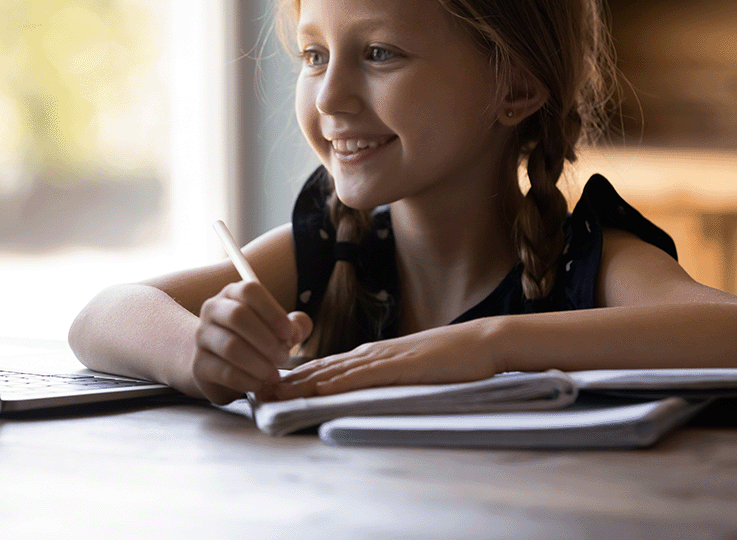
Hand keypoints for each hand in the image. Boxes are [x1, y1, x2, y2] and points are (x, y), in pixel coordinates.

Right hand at [191, 278, 311, 404]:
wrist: (217, 362)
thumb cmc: (253, 340)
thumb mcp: (275, 328)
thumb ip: (293, 325)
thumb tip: (295, 332)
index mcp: (233, 293)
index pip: (250, 291)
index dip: (273, 312)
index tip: (289, 334)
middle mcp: (213, 309)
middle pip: (238, 316)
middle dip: (267, 340)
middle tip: (283, 357)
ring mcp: (202, 337)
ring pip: (231, 347)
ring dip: (259, 364)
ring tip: (273, 374)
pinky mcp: (199, 365)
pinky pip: (225, 372)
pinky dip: (248, 380)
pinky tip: (259, 384)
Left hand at [259, 320, 502, 400]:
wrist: (480, 342)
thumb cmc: (448, 359)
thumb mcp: (406, 368)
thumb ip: (382, 377)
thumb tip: (359, 391)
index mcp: (371, 355)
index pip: (324, 367)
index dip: (294, 378)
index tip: (268, 388)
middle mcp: (370, 353)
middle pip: (320, 368)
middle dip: (287, 381)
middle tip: (256, 391)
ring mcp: (384, 358)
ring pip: (335, 371)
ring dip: (302, 384)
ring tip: (275, 393)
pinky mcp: (401, 366)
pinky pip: (364, 376)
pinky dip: (339, 383)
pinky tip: (320, 390)